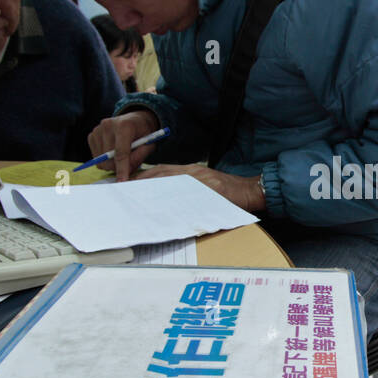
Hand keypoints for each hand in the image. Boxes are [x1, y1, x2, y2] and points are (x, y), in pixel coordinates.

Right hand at [87, 109, 160, 181]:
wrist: (135, 120)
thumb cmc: (143, 133)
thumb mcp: (149, 145)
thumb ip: (139, 157)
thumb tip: (126, 171)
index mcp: (125, 126)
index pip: (121, 153)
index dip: (122, 169)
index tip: (122, 181)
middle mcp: (108, 125)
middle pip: (108, 158)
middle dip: (117, 168)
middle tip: (128, 166)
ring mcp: (98, 129)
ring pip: (100, 160)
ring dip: (111, 164)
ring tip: (122, 156)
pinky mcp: (92, 135)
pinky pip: (96, 157)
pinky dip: (105, 160)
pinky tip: (113, 152)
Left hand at [135, 163, 264, 213]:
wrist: (250, 190)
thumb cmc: (228, 191)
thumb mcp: (205, 185)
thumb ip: (187, 187)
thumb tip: (164, 198)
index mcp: (190, 170)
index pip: (161, 170)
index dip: (143, 176)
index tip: (128, 184)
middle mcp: (192, 172)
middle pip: (161, 174)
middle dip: (142, 182)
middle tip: (126, 192)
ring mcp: (201, 180)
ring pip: (170, 181)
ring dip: (152, 189)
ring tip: (137, 199)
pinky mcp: (209, 189)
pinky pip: (187, 193)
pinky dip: (173, 199)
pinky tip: (162, 207)